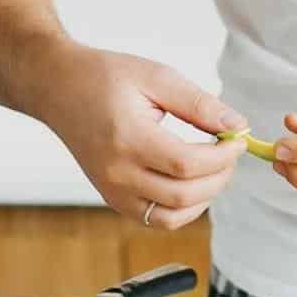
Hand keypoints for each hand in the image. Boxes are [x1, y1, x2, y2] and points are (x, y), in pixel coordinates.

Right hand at [42, 46, 247, 230]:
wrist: (58, 89)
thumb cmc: (104, 77)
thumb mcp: (156, 76)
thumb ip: (199, 104)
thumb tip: (237, 125)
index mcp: (127, 138)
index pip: (187, 164)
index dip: (222, 156)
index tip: (238, 139)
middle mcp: (116, 173)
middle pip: (183, 195)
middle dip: (220, 177)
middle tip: (231, 152)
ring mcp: (112, 191)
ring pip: (172, 217)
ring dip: (204, 197)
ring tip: (214, 167)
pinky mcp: (113, 199)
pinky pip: (157, 219)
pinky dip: (183, 208)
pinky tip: (193, 181)